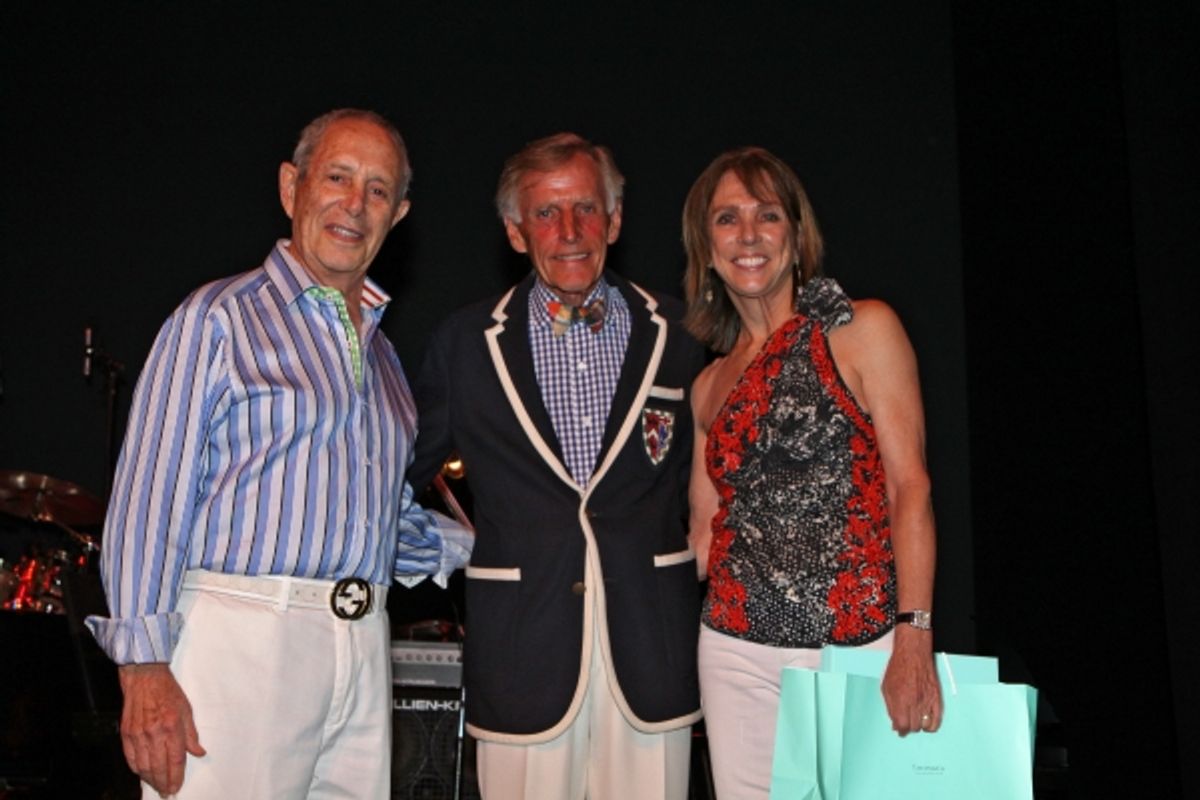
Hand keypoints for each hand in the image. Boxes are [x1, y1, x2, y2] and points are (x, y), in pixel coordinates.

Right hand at [117, 663, 205, 795]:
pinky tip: (143, 774)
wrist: (144, 677)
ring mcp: (138, 734)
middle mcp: (154, 733)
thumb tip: (198, 753)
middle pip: (158, 767)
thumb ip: (191, 735)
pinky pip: (130, 758)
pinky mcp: (126, 732)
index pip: (175, 760)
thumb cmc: (168, 691)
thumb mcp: (186, 710)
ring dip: (150, 779)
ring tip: (157, 787)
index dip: (176, 776)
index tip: (177, 787)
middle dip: (163, 783)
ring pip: (143, 766)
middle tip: (167, 792)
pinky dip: (137, 769)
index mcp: (172, 727)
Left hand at [880, 630, 941, 735]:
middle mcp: (915, 702)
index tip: (899, 731)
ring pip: (925, 725)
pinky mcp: (936, 698)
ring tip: (915, 722)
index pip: (902, 726)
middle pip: (914, 727)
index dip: (900, 730)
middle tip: (906, 724)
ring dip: (919, 726)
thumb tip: (894, 723)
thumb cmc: (898, 668)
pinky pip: (937, 719)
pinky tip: (927, 724)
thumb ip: (890, 707)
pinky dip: (932, 725)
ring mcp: (927, 701)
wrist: (913, 654)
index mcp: (900, 700)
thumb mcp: (886, 687)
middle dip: (908, 727)